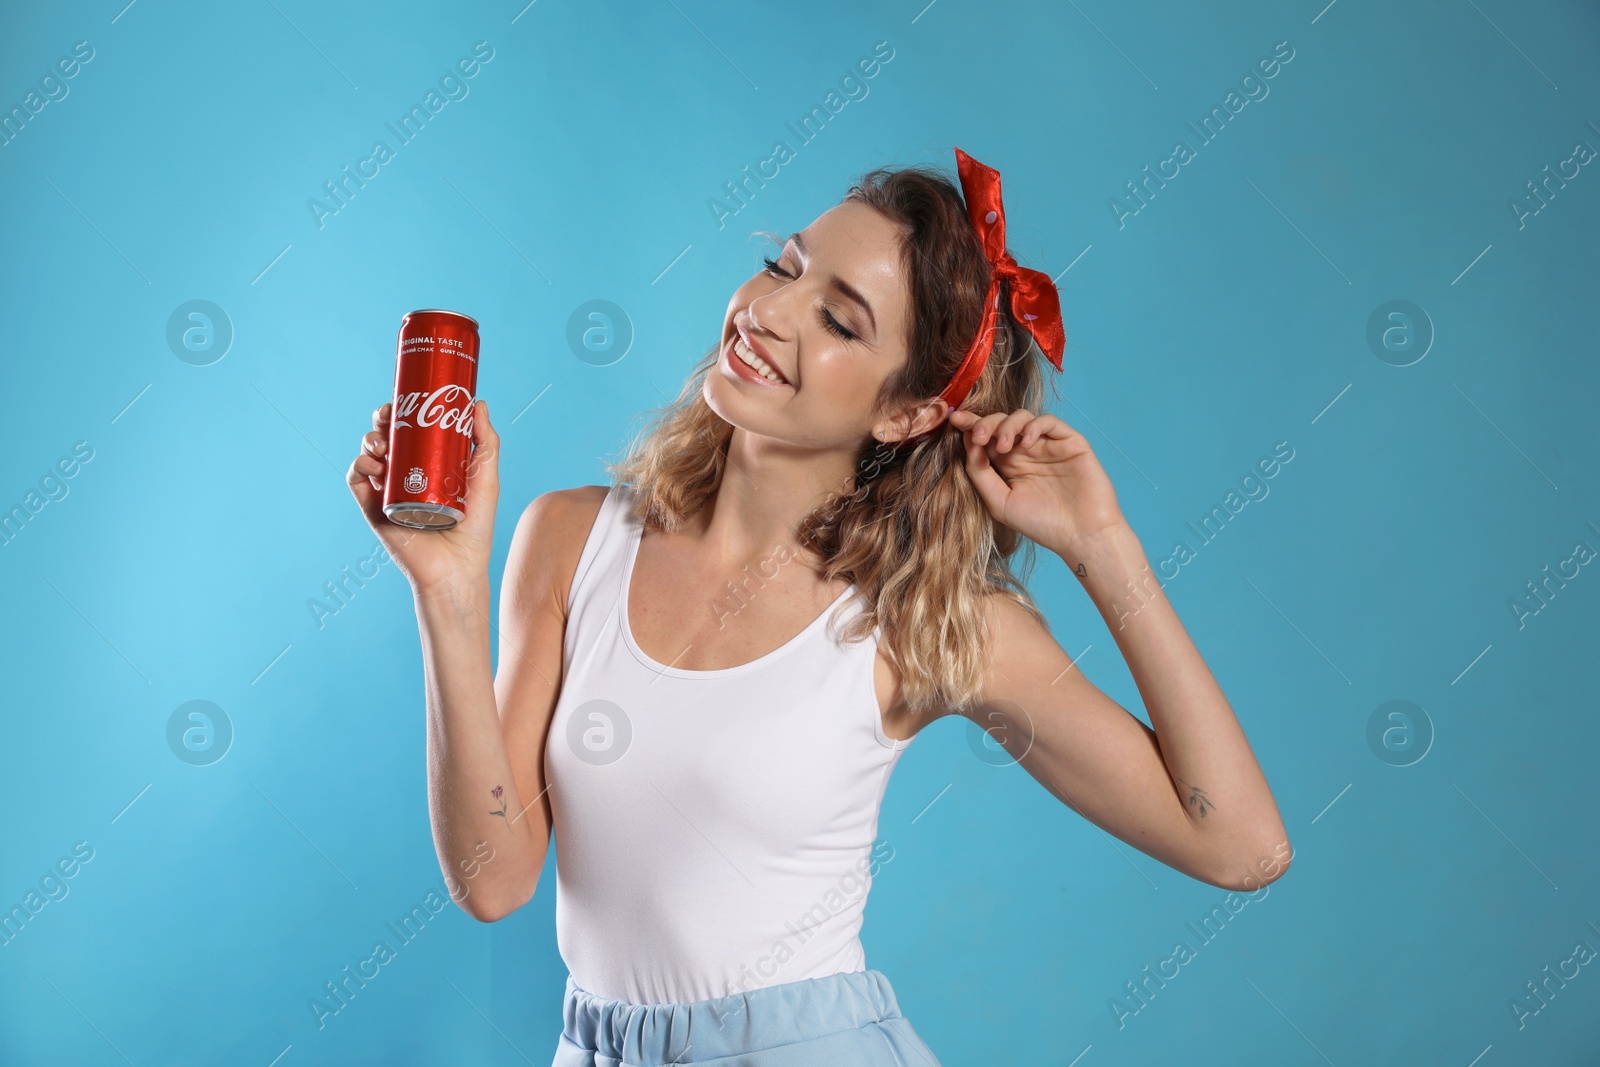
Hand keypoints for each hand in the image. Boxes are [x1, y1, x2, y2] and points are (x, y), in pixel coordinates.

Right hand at [346, 398, 500, 599]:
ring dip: (370, 440)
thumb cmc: (475, 527)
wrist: (457, 567)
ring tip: (384, 444)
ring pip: (368, 454)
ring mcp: (387, 490)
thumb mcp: (485, 478)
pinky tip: (374, 464)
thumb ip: (485, 442)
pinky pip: (356, 481)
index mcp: (427, 463)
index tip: (407, 398)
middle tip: (389, 415)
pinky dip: (359, 466)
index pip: (410, 429)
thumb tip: (477, 402)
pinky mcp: (374, 508)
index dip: (404, 410)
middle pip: (385, 436)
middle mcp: (404, 474)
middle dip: (382, 419)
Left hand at [948, 407, 1126, 555]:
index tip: (954, 419)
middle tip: (978, 436)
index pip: (986, 438)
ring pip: (1022, 417)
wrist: (1081, 535)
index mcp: (1008, 464)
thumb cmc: (1041, 524)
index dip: (970, 425)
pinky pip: (1049, 422)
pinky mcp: (1070, 442)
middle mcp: (1026, 451)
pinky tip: (1026, 443)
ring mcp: (1048, 445)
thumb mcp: (999, 502)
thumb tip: (967, 442)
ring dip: (1007, 425)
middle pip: (1000, 422)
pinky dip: (1034, 426)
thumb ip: (979, 473)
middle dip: (985, 424)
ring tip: (1003, 446)